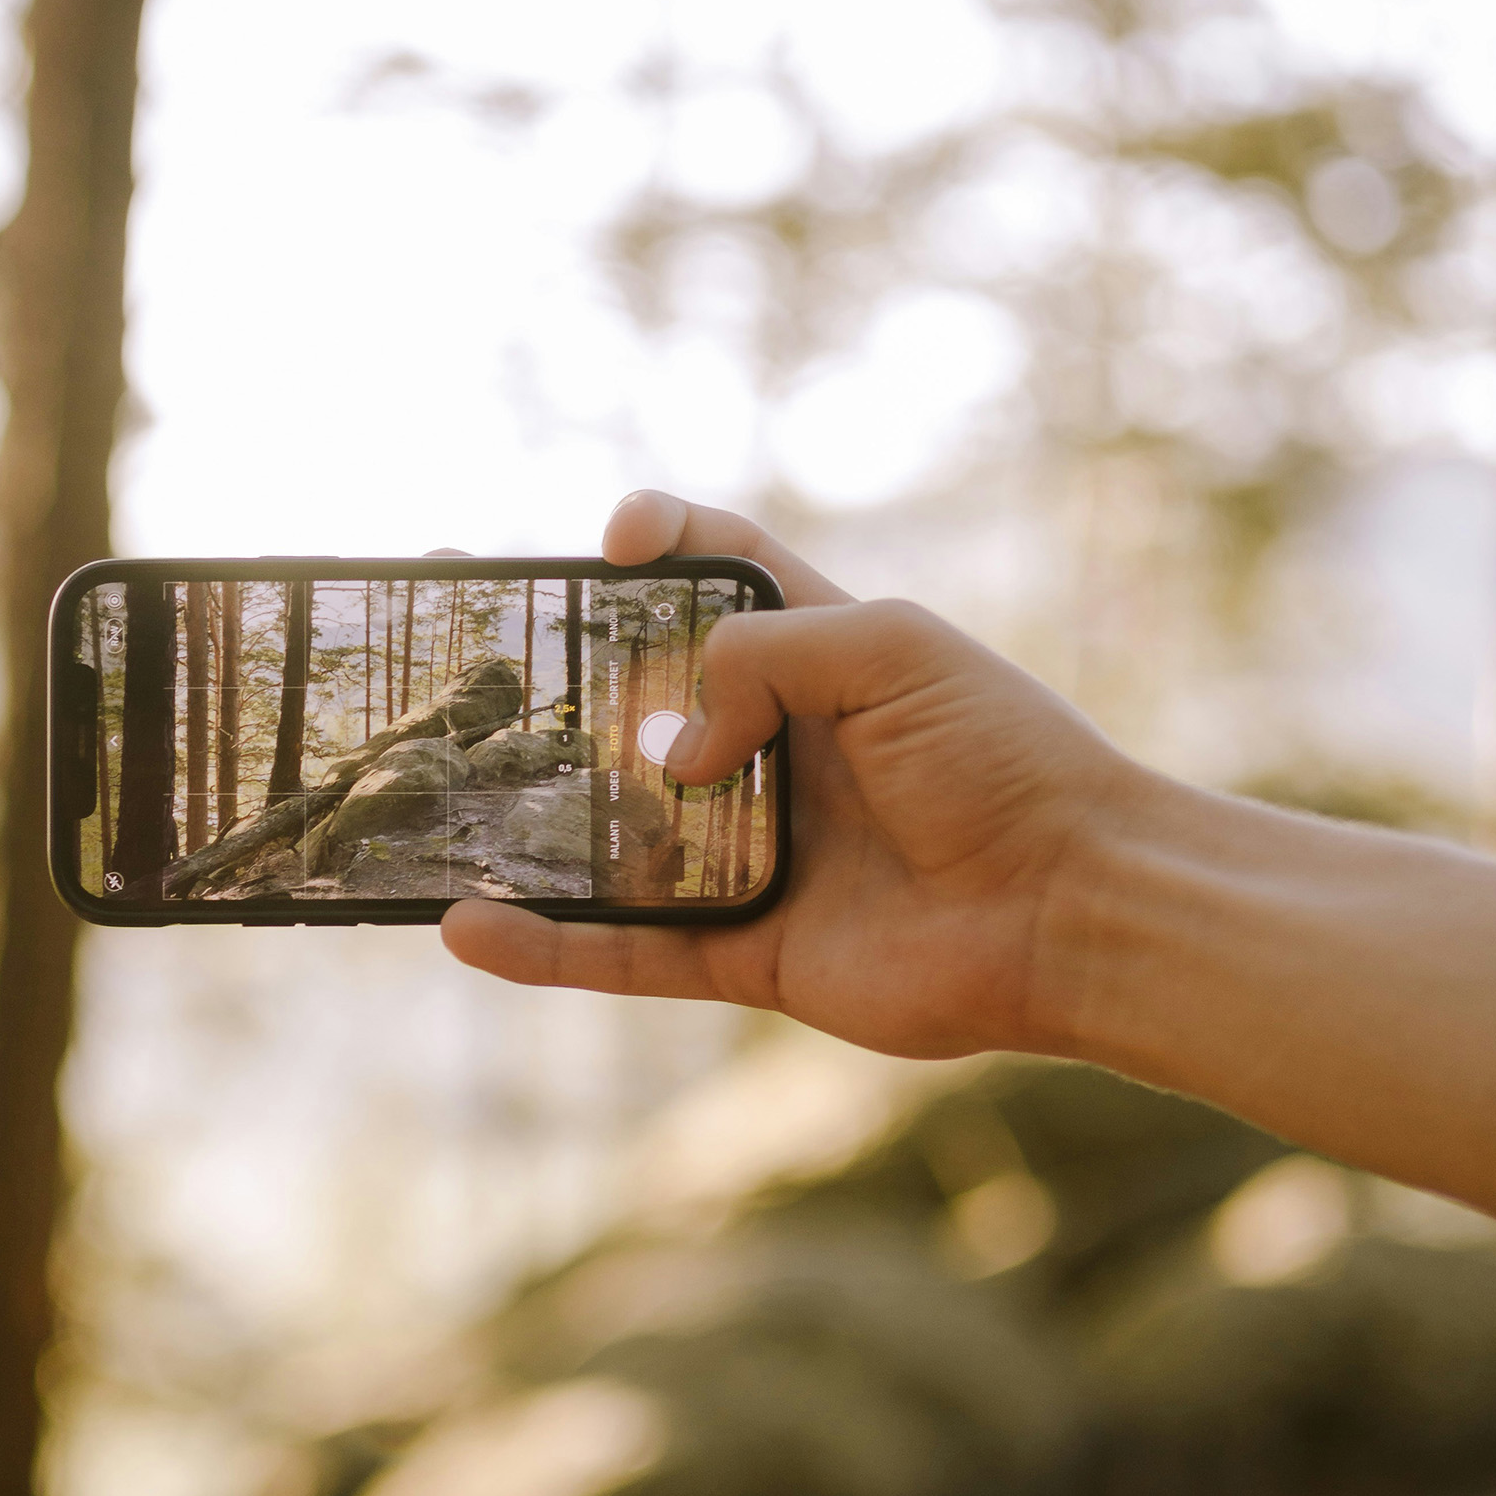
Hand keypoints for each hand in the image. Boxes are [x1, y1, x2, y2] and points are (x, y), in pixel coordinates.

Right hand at [441, 491, 1140, 1058]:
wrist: (1076, 909)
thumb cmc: (1004, 757)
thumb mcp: (888, 649)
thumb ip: (758, 658)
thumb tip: (665, 749)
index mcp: (820, 655)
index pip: (719, 575)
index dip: (658, 543)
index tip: (604, 542)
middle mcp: (774, 751)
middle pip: (633, 704)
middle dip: (540, 678)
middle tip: (444, 646)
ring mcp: (755, 854)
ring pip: (610, 837)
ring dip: (518, 820)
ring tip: (419, 794)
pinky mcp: (750, 953)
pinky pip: (627, 952)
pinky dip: (548, 948)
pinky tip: (466, 926)